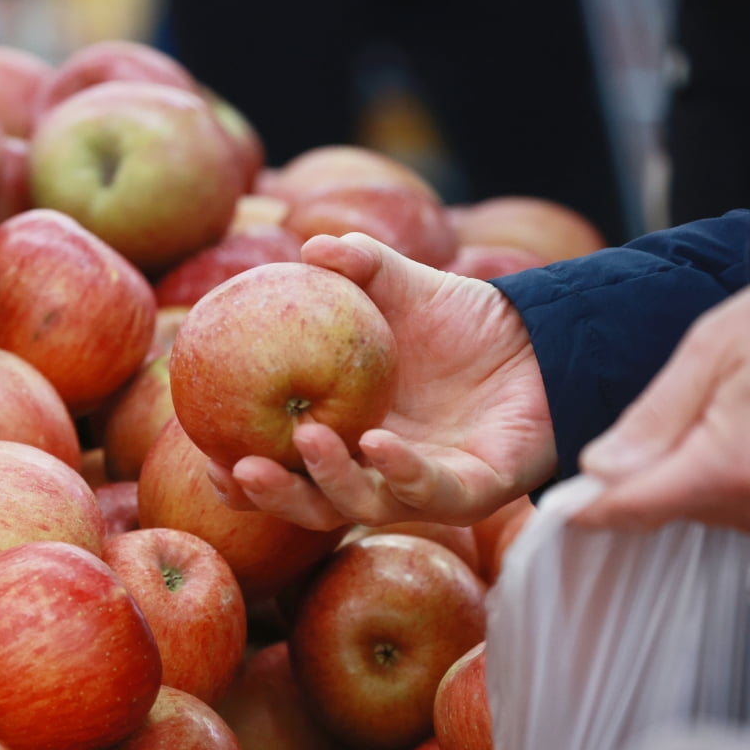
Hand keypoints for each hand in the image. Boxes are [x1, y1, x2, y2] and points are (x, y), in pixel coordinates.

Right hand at [206, 232, 555, 529]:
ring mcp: (423, 485)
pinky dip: (403, 472)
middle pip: (314, 502)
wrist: (541, 337)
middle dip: (273, 495)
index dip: (247, 475)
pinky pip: (431, 491)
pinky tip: (379, 444)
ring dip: (330, 481)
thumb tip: (310, 246)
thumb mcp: (404, 286)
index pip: (288, 467)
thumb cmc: (463, 321)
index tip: (209, 458)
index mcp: (348, 433)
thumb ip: (361, 267)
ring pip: (365, 503)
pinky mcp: (473, 490)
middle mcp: (378, 469)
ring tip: (307, 440)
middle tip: (235, 469)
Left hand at [573, 277, 749, 539]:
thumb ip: (653, 415)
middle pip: (666, 510)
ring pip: (701, 511)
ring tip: (709, 419)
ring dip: (685, 477)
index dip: (588, 507)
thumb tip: (598, 468)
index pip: (632, 508)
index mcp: (733, 467)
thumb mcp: (714, 350)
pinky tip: (734, 437)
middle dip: (642, 478)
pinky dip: (722, 480)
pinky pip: (740, 509)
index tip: (559, 506)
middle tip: (653, 425)